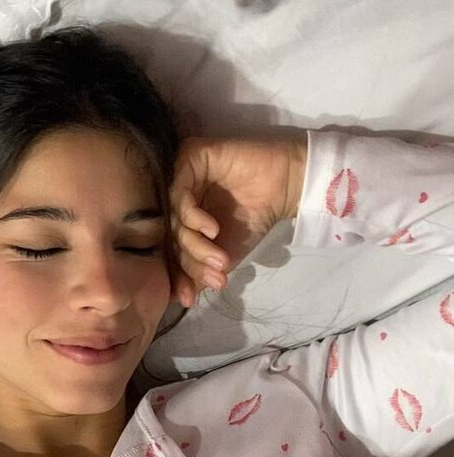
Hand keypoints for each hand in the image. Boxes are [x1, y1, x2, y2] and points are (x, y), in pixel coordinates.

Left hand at [167, 133, 307, 308]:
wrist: (285, 188)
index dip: (178, 276)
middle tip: (216, 275)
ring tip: (219, 257)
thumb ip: (200, 271)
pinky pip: (179, 191)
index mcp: (178, 218)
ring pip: (174, 217)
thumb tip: (181, 299)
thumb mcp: (224, 254)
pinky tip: (211, 229)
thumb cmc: (254, 218)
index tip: (189, 299)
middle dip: (192, 262)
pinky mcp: (189, 157)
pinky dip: (193, 216)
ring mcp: (179, 176)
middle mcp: (174, 196)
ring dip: (195, 243)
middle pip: (170, 235)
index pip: (170, 249)